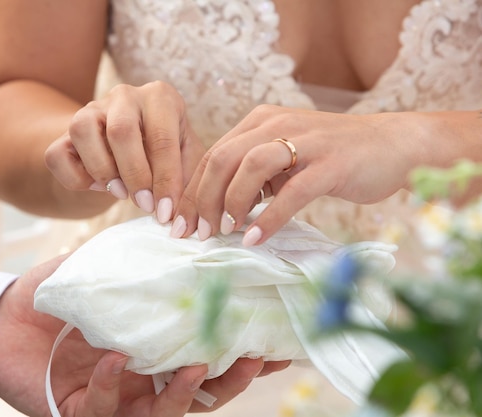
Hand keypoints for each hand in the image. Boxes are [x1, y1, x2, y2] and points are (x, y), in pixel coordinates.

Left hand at [0, 255, 288, 416]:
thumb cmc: (54, 298)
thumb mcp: (104, 273)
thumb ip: (140, 261)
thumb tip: (184, 235)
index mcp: (153, 352)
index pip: (208, 358)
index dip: (242, 354)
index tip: (276, 339)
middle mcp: (140, 384)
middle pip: (199, 395)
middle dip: (230, 381)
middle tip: (254, 358)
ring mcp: (112, 401)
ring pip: (161, 416)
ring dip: (183, 395)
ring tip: (195, 365)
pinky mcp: (77, 412)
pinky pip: (102, 411)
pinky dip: (109, 386)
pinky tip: (111, 359)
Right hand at [45, 81, 205, 223]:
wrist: (128, 147)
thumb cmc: (164, 154)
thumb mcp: (185, 160)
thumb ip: (188, 182)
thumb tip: (182, 219)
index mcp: (160, 97)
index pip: (162, 138)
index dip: (165, 180)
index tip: (166, 212)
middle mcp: (124, 95)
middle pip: (121, 131)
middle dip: (134, 176)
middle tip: (144, 205)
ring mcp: (90, 109)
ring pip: (82, 131)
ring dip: (102, 170)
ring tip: (121, 192)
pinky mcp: (64, 131)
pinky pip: (57, 154)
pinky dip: (75, 177)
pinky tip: (98, 185)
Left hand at [175, 105, 425, 244]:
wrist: (392, 145)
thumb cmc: (332, 157)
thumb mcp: (285, 159)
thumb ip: (254, 176)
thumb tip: (219, 210)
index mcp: (260, 121)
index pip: (213, 156)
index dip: (191, 191)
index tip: (181, 224)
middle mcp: (277, 123)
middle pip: (222, 158)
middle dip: (202, 199)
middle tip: (197, 233)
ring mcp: (305, 141)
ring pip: (250, 166)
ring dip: (231, 203)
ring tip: (224, 232)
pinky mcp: (331, 163)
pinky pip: (291, 192)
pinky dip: (268, 218)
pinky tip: (254, 239)